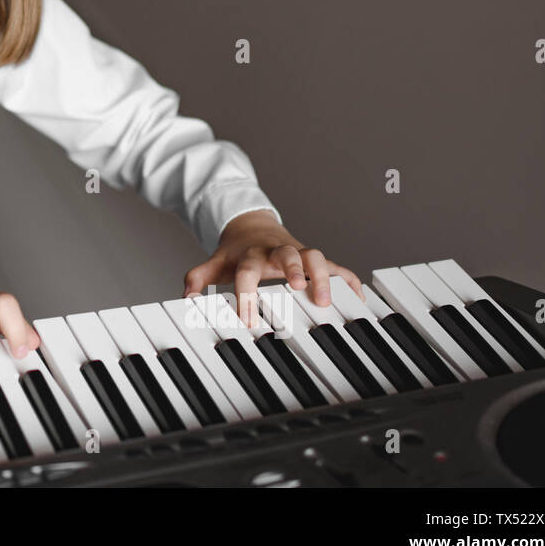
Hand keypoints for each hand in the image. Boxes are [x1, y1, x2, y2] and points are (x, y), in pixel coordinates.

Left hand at [182, 209, 363, 327]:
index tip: (247, 319)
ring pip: (314, 256)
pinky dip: (348, 280)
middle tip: (297, 287)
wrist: (252, 226)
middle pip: (287, 254)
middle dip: (293, 269)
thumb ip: (198, 278)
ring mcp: (297, 253)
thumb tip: (186, 298)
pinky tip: (358, 298)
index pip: (247, 272)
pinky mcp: (313, 258)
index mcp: (251, 256)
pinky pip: (335, 266)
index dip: (247, 294)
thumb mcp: (215, 263)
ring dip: (322, 275)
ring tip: (326, 300)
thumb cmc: (236, 252)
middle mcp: (276, 251)